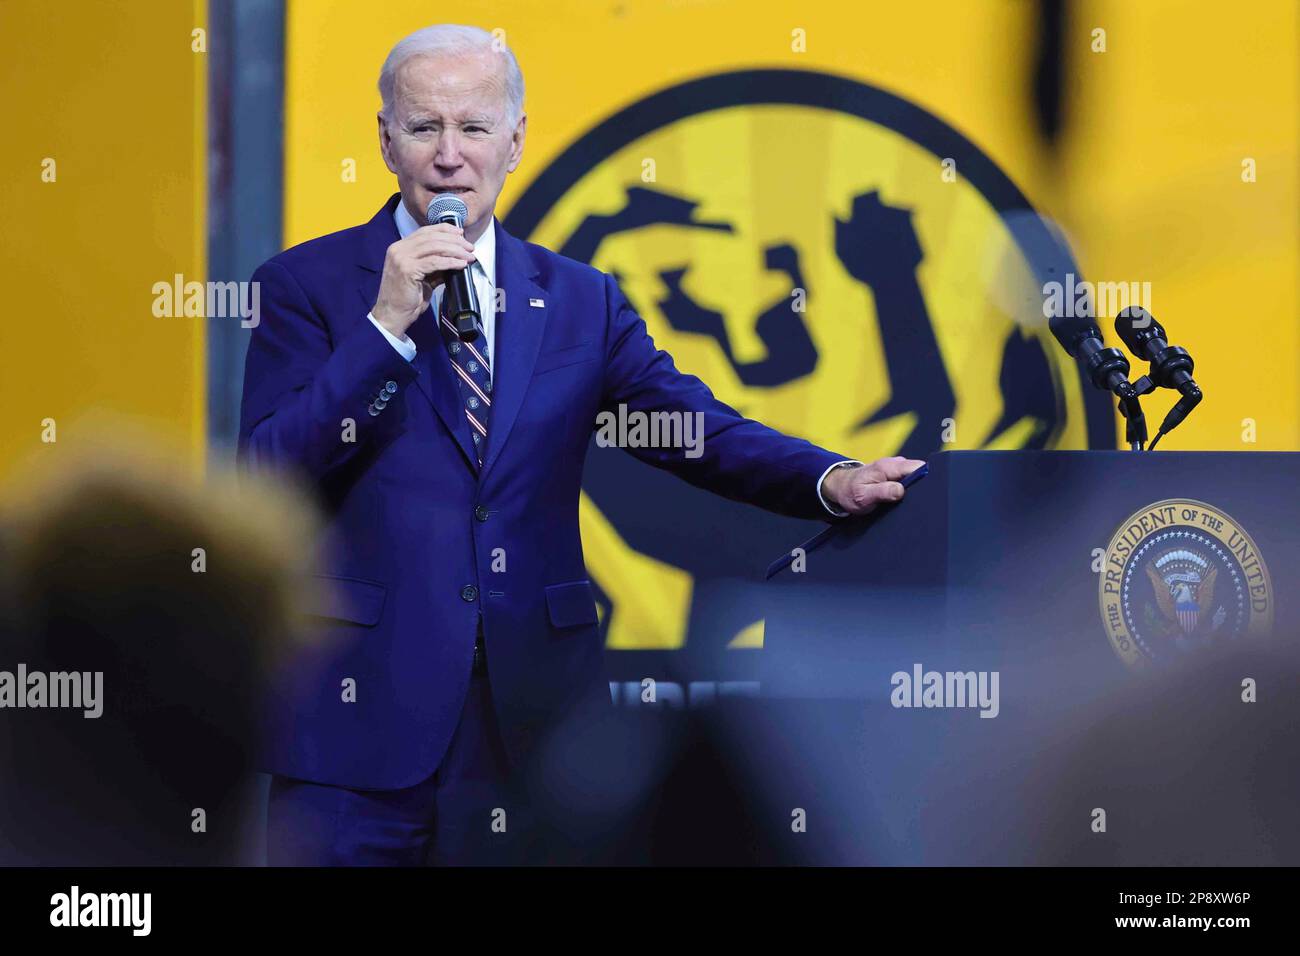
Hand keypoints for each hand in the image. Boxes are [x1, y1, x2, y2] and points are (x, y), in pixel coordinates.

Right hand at [371, 223, 475, 337]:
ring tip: (469, 256)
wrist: (393, 315)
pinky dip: (450, 262)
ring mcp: (401, 258)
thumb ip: (434, 265)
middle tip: (469, 247)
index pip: (425, 231)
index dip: (444, 229)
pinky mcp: (407, 270)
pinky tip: (461, 264)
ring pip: (434, 247)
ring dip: (455, 250)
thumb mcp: (422, 276)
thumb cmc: (406, 298)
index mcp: (400, 248)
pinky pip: (434, 262)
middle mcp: (398, 249)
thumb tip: (455, 257)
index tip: (460, 233)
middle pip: (432, 237)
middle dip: (454, 240)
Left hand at [823, 456, 925, 515]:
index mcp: (889, 467)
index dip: (927, 478)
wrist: (842, 487)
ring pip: (916, 476)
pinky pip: (909, 479)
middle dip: (923, 484)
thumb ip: (882, 492)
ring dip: (916, 487)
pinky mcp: (896, 475)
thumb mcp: (864, 496)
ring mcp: (896, 469)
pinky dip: (910, 488)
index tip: (928, 491)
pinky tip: (907, 498)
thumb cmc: (851, 491)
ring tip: (913, 501)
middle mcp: (895, 464)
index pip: (918, 467)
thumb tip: (900, 490)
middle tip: (919, 500)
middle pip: (920, 471)